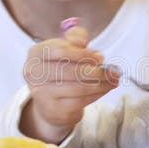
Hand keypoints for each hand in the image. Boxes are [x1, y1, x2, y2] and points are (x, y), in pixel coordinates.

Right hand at [20, 26, 118, 142]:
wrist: (50, 102)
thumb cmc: (61, 68)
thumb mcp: (65, 48)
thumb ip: (74, 38)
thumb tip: (83, 42)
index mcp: (36, 53)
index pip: (61, 50)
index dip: (84, 54)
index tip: (100, 56)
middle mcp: (34, 73)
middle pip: (71, 70)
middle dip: (96, 70)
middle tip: (113, 70)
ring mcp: (42, 93)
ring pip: (78, 87)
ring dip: (102, 83)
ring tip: (114, 79)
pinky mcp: (53, 109)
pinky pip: (81, 100)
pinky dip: (98, 94)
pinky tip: (106, 88)